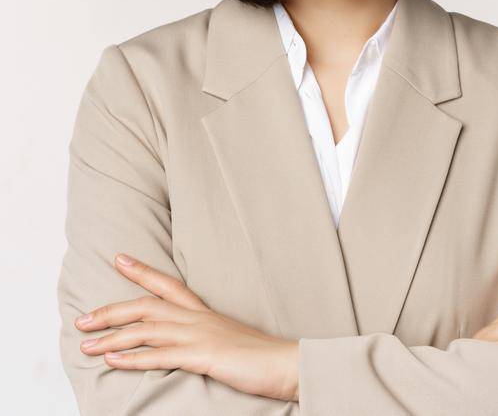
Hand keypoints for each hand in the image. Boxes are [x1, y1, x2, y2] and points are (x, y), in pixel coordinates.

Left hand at [75, 254, 300, 401]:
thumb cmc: (264, 357)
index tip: (119, 259)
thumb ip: (208, 337)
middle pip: (147, 306)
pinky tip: (112, 361)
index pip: (170, 285)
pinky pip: (160, 356)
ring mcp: (201, 336)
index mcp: (206, 313)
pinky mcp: (203, 355)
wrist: (289, 363)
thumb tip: (190, 344)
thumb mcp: (231, 340)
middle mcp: (200, 319)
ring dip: (111, 338)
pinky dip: (132, 358)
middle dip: (111, 311)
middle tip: (83, 319)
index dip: (143, 272)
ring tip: (85, 345)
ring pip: (146, 330)